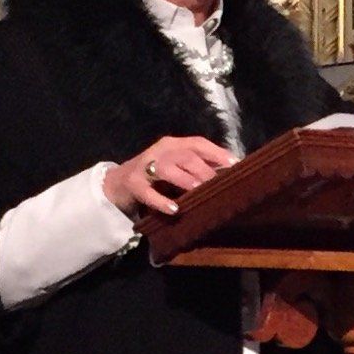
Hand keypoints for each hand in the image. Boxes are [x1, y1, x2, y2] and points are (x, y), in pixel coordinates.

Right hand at [102, 135, 236, 217]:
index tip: (235, 164)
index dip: (216, 152)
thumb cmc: (155, 174)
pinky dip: (162, 201)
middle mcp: (158, 151)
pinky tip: (175, 210)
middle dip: (203, 169)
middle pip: (184, 155)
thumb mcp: (175, 164)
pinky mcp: (133, 185)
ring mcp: (144, 167)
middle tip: (217, 183)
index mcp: (172, 144)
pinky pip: (148, 193)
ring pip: (166, 169)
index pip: (197, 143)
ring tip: (198, 188)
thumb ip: (197, 164)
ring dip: (184, 178)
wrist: (118, 183)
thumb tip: (228, 170)